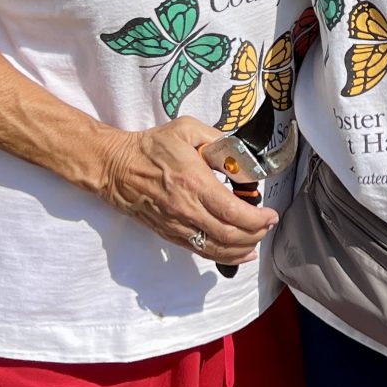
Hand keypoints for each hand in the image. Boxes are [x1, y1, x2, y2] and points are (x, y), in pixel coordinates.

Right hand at [95, 117, 277, 266]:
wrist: (116, 167)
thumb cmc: (150, 148)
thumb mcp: (188, 130)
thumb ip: (219, 142)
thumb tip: (240, 161)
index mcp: (194, 182)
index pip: (233, 211)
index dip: (258, 218)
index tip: (270, 214)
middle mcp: (186, 209)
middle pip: (229, 235)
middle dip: (256, 234)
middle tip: (267, 225)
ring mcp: (177, 225)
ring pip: (216, 248)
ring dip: (242, 248)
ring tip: (257, 240)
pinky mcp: (169, 233)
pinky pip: (201, 251)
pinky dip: (223, 256)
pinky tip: (238, 253)